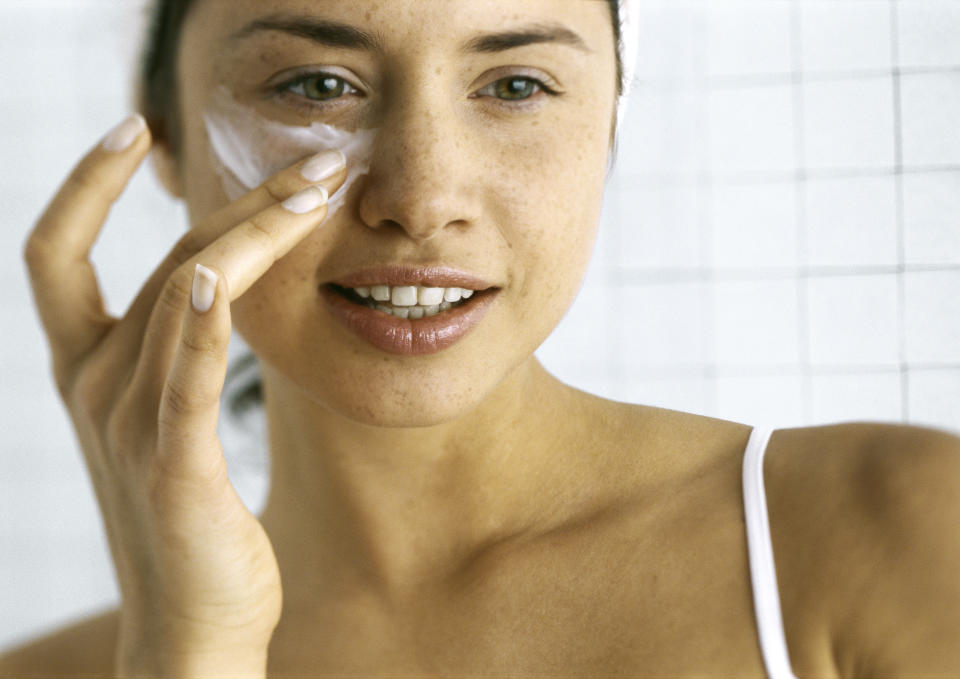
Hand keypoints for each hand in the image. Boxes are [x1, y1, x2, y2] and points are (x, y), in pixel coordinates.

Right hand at [22, 114, 346, 677]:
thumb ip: (180, 356)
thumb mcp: (171, 424)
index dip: (85, 184)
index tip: (135, 125)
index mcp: (88, 372)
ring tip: (315, 191)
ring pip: (184, 295)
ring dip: (250, 235)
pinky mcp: (173, 466)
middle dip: (238, 200)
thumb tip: (216, 290)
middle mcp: (95, 387)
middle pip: (162, 260)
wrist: (191, 631)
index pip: (54, 253)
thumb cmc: (193, 523)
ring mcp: (128, 426)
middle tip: (315, 163)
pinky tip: (228, 273)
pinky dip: (204, 321)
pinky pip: (187, 377)